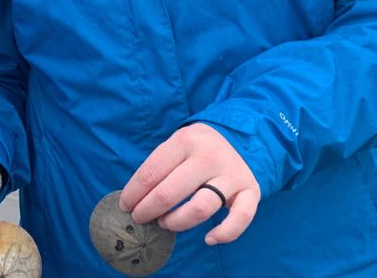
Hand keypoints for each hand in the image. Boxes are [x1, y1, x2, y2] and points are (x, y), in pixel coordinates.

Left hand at [119, 123, 260, 245]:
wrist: (241, 137)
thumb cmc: (198, 148)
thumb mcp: (177, 144)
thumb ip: (159, 166)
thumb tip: (133, 199)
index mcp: (185, 141)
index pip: (151, 173)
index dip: (133, 194)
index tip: (125, 206)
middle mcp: (209, 156)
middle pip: (170, 193)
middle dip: (148, 211)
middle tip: (140, 218)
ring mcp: (231, 174)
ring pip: (200, 208)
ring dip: (177, 222)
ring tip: (165, 223)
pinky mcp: (250, 190)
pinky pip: (241, 218)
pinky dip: (225, 233)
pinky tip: (209, 238)